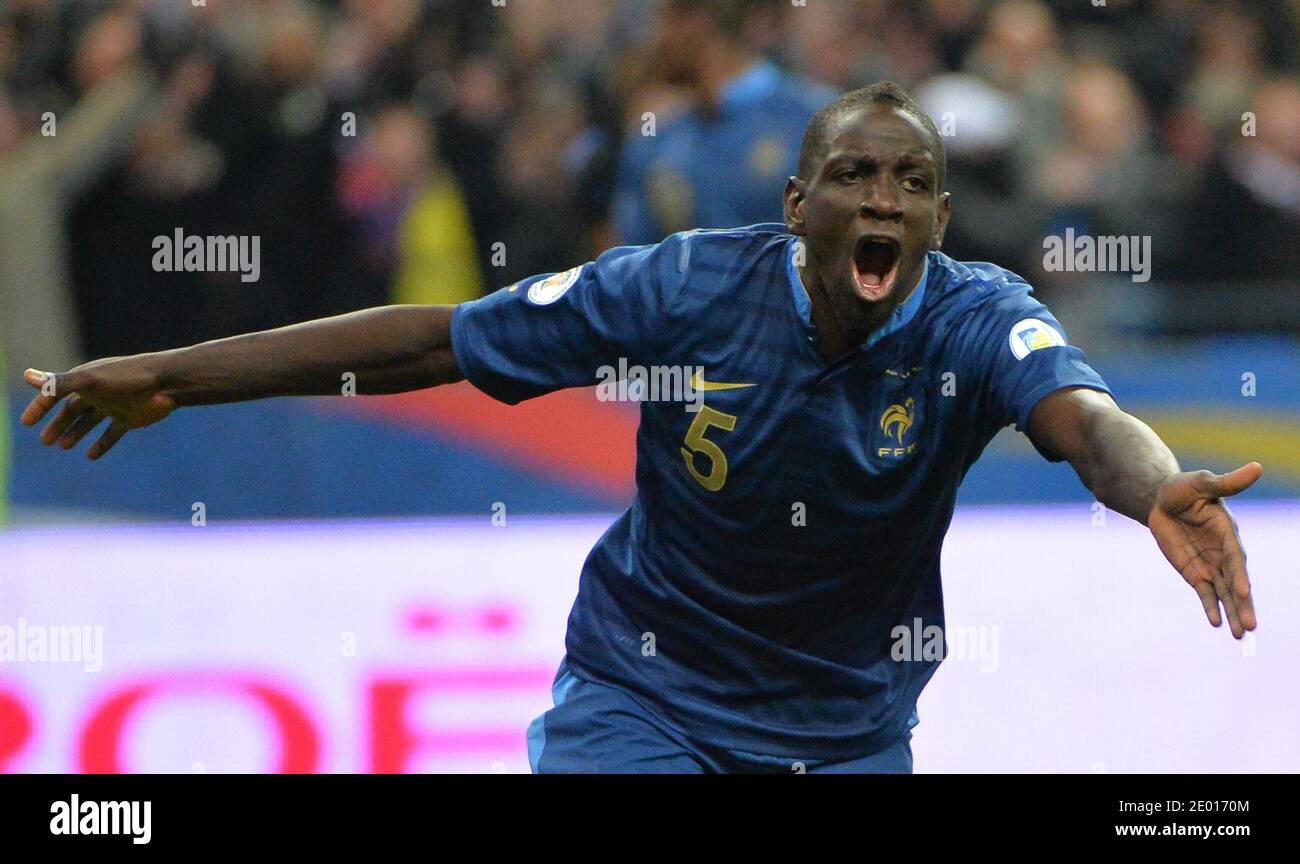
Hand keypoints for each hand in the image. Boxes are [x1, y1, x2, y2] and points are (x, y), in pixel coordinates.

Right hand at [21, 356, 175, 458]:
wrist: (168, 383)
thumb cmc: (128, 378)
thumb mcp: (90, 381)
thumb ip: (59, 383)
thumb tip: (26, 376)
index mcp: (85, 380)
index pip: (55, 393)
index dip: (39, 407)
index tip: (26, 423)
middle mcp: (98, 392)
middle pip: (72, 410)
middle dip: (57, 424)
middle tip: (44, 441)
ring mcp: (114, 405)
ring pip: (90, 421)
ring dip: (76, 433)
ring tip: (63, 446)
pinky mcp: (130, 418)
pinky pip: (112, 433)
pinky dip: (101, 444)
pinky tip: (90, 456)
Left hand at [1148, 463, 1261, 638]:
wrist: (1161, 499)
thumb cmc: (1183, 488)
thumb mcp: (1202, 482)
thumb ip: (1227, 482)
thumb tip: (1256, 467)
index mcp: (1228, 532)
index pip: (1235, 558)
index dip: (1239, 576)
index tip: (1243, 593)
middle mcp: (1223, 552)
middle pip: (1235, 582)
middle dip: (1242, 604)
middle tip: (1251, 627)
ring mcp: (1210, 564)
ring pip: (1223, 593)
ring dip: (1232, 612)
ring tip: (1242, 635)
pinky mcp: (1195, 572)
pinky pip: (1205, 593)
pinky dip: (1211, 607)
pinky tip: (1217, 624)